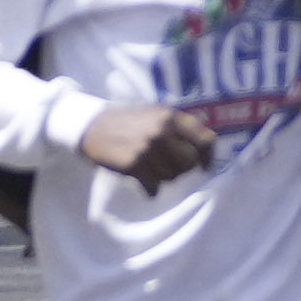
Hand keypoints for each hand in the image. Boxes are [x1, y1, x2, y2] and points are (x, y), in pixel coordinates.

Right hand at [80, 99, 222, 187]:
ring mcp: (148, 148)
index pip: (205, 140)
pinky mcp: (134, 164)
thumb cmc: (128, 120)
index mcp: (171, 117)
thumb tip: (203, 151)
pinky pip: (154, 185)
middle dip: (182, 168)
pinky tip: (144, 180)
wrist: (93, 126)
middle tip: (169, 166)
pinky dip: (151, 187)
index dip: (207, 157)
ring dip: (164, 177)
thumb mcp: (156, 114)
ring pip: (172, 176)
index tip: (204, 166)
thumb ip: (178, 128)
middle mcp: (162, 131)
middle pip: (189, 163)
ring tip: (151, 168)